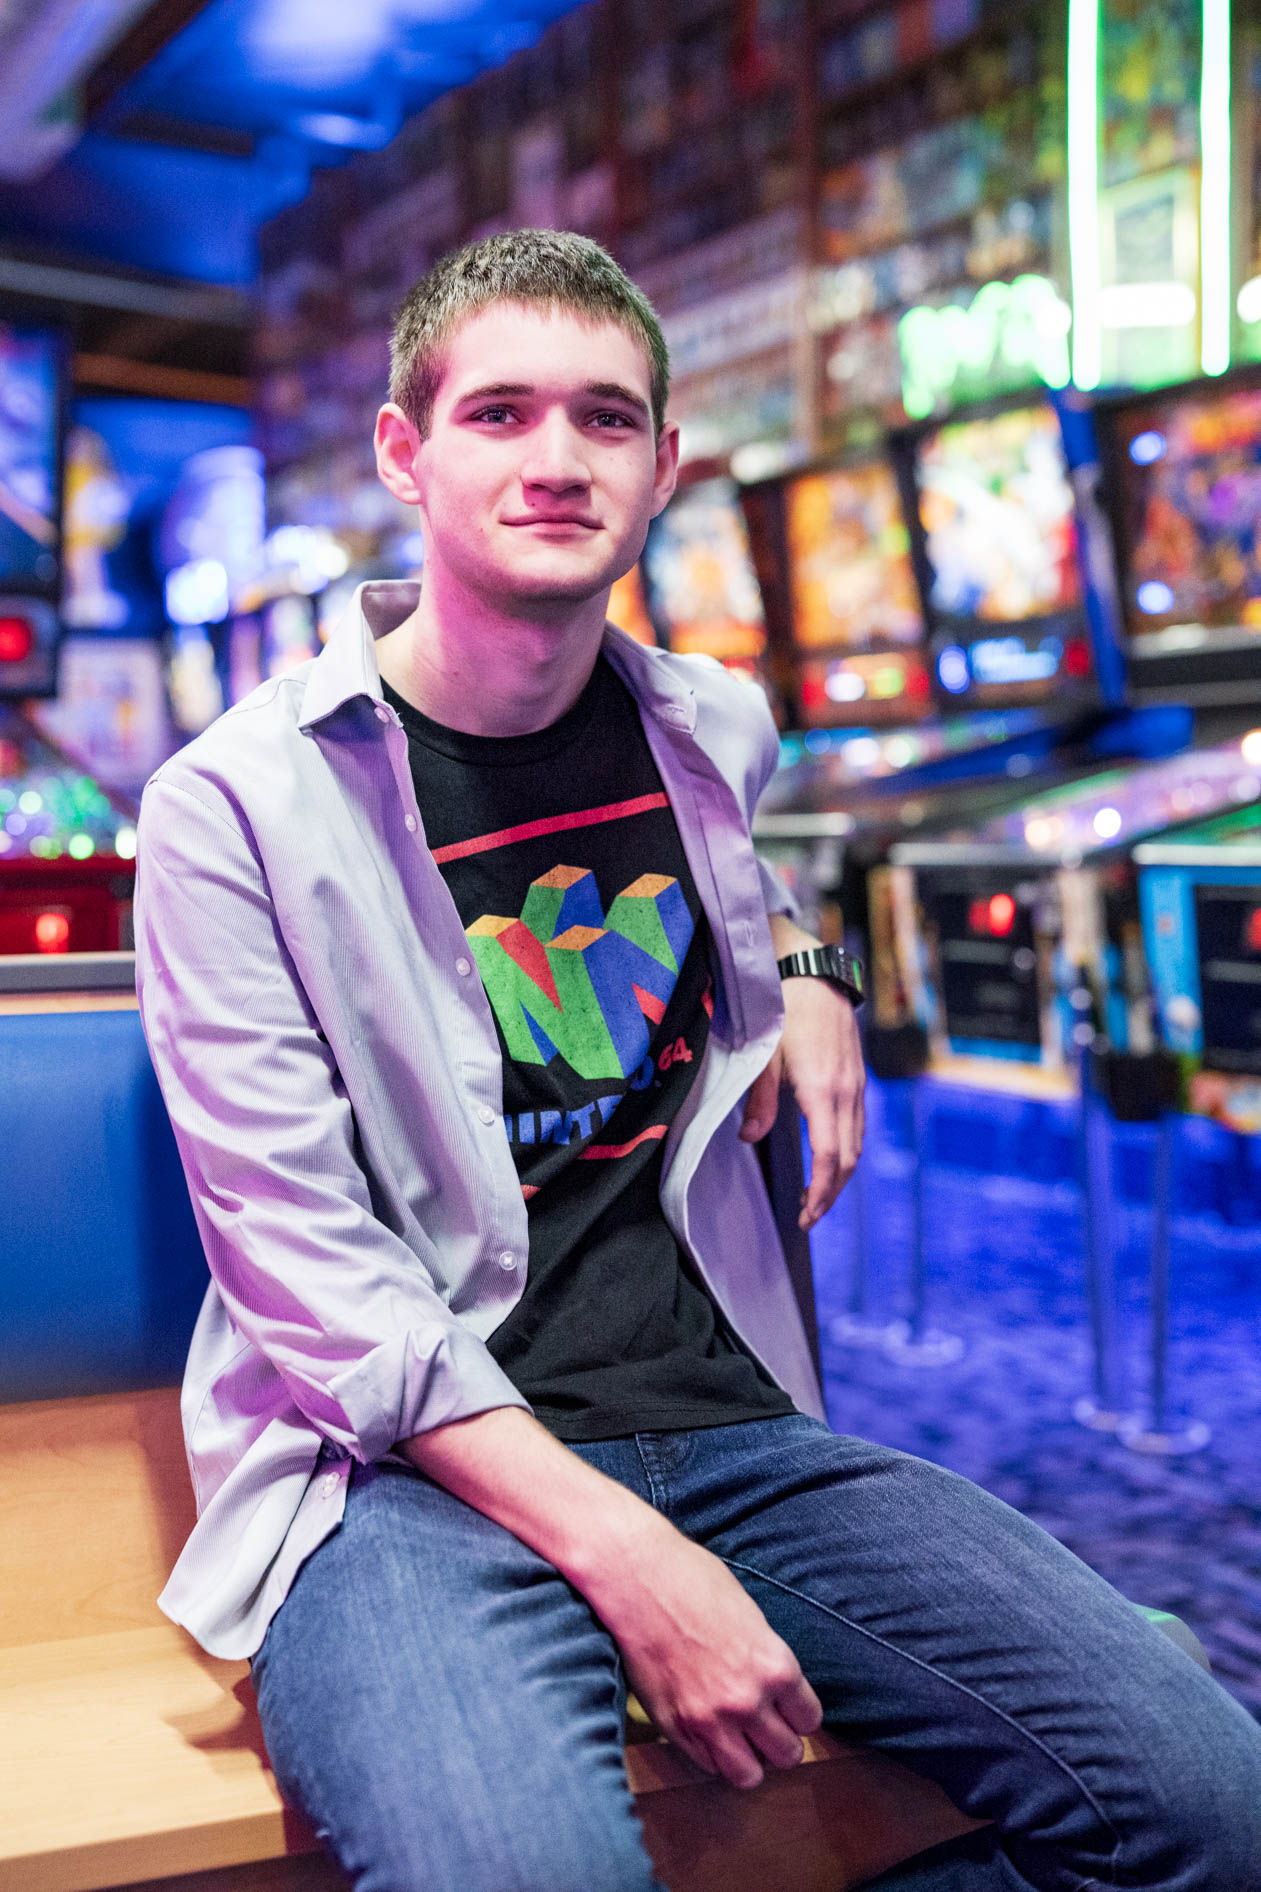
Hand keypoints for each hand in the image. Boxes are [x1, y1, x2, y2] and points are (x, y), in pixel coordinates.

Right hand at [587, 1521, 822, 1789]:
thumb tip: (777, 1688)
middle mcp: (747, 1701)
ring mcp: (709, 1720)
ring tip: (739, 1738)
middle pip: (787, 1754)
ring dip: (748, 1758)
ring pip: (748, 1775)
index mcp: (775, 1667)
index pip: (809, 1720)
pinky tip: (708, 1730)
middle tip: (767, 1726)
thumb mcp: (750, 1616)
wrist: (638, 1579)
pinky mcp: (674, 1727)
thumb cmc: (694, 1582)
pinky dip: (712, 1754)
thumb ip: (767, 1660)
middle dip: (780, 1740)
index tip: (789, 1709)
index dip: (799, 1714)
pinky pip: (707, 1765)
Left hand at [740, 920, 865, 1228]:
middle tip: (808, 1216)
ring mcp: (855, 1084)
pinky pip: (857, 1124)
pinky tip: (829, 1157)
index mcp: (822, 1091)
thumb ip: (760, 1102)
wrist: (811, 971)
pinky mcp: (856, 1076)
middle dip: (830, 1193)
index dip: (820, 1192)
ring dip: (840, 1174)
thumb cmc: (782, 1010)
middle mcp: (846, 1092)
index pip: (829, 1157)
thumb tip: (749, 1137)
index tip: (805, 1215)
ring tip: (817, 1195)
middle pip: (848, 1159)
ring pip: (856, 1143)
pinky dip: (846, 1149)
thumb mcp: (763, 1056)